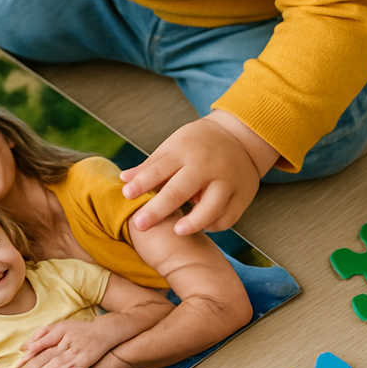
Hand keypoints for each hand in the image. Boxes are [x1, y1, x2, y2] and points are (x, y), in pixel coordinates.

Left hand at [18, 320, 108, 367]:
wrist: (103, 332)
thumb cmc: (79, 330)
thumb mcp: (60, 326)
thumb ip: (42, 335)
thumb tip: (26, 347)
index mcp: (59, 334)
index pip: (39, 348)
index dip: (28, 359)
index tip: (18, 367)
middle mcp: (66, 345)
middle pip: (45, 362)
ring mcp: (75, 355)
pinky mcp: (84, 365)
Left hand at [119, 113, 277, 233]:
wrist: (240, 136)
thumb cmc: (198, 144)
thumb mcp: (174, 146)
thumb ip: (151, 166)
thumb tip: (124, 180)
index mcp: (185, 151)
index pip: (159, 168)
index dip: (142, 182)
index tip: (126, 194)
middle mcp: (206, 166)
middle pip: (181, 190)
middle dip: (159, 208)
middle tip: (140, 224)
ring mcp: (227, 180)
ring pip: (211, 206)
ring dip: (194, 221)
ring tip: (176, 231)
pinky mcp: (242, 195)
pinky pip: (228, 216)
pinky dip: (214, 224)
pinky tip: (201, 227)